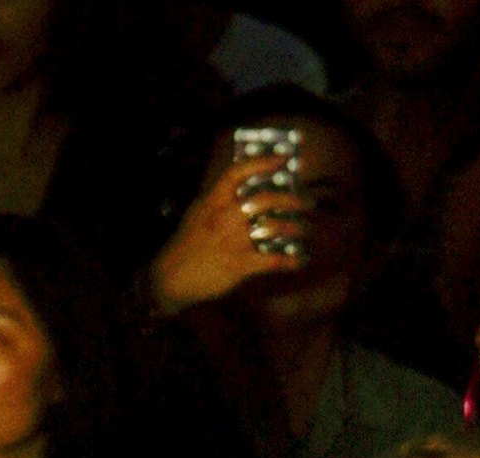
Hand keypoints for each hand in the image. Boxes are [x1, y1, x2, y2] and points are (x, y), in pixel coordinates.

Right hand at [148, 153, 310, 316]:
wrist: (172, 276)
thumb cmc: (187, 243)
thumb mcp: (198, 212)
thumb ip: (219, 198)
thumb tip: (241, 186)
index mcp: (214, 200)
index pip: (238, 172)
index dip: (263, 163)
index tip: (283, 159)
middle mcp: (225, 216)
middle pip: (265, 199)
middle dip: (292, 198)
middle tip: (308, 201)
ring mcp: (233, 240)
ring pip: (273, 228)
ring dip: (295, 228)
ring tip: (306, 229)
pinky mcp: (239, 265)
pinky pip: (272, 260)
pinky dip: (290, 261)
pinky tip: (301, 260)